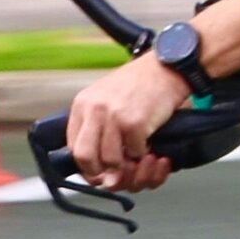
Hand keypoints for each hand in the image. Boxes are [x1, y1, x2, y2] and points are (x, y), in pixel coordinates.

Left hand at [67, 53, 190, 193]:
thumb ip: (96, 126)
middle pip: (84, 157)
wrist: (167, 66)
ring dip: (126, 163)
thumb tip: (97, 163)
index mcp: (82, 104)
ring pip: (110, 160)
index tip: (99, 170)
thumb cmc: (140, 83)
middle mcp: (94, 109)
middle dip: (100, 171)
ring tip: (136, 152)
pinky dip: (144, 152)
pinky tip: (148, 141)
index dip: (86, 165)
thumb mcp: (106, 98)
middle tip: (115, 171)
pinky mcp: (135, 123)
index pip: (72, 147)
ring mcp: (114, 116)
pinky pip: (135, 153)